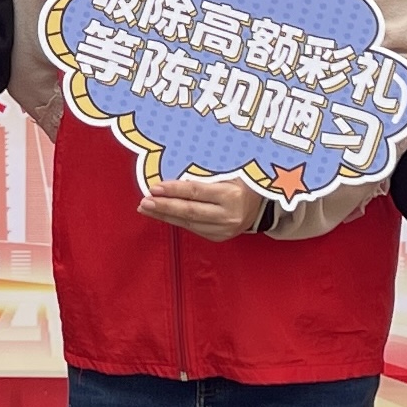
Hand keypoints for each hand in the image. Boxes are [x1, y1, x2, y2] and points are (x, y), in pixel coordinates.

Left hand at [138, 173, 265, 241]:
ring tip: (146, 208)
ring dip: (164, 216)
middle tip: (144, 201)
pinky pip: (193, 229)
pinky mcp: (220, 237)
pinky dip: (176, 221)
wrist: (262, 204)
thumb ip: (204, 172)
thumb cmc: (243, 180)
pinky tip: (162, 214)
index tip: (154, 187)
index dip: (173, 190)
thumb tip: (172, 169)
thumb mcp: (229, 170)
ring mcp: (225, 230)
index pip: (196, 192)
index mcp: (232, 195)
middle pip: (189, 211)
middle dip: (164, 207)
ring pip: (188, 223)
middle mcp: (229, 215)